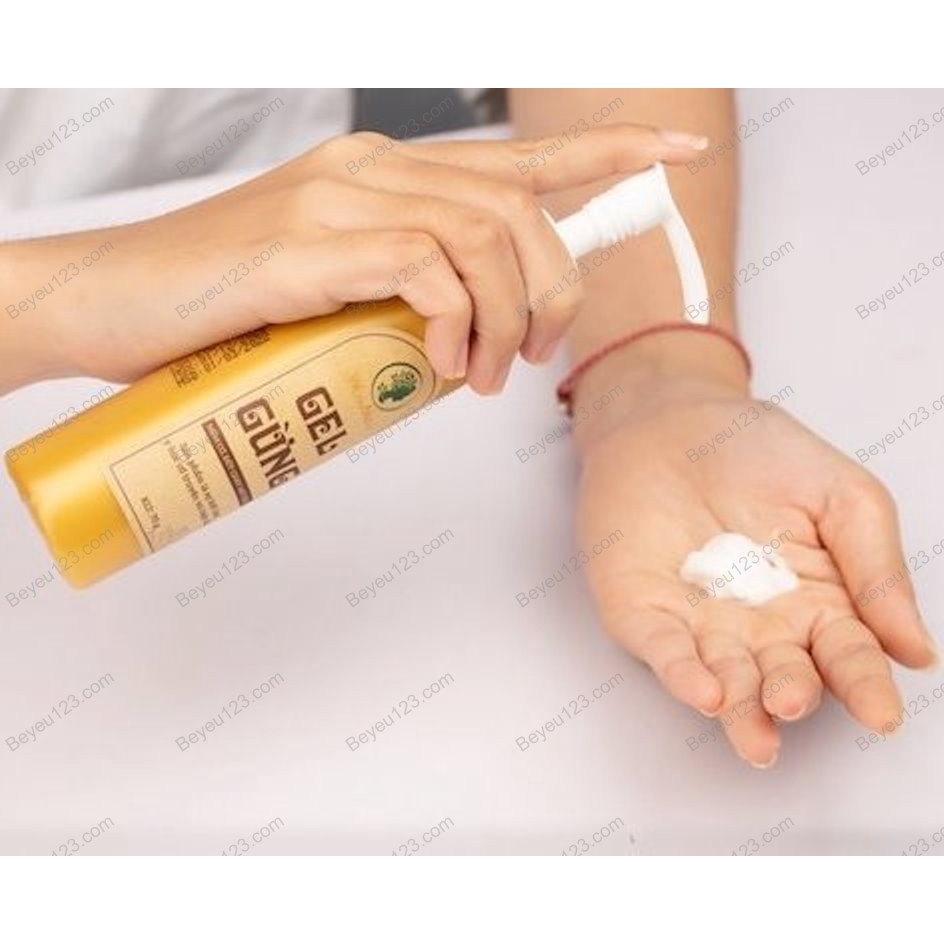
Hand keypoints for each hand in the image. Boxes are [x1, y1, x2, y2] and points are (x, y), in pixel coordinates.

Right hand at [2, 126, 706, 395]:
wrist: (107, 303)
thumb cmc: (216, 309)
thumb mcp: (328, 291)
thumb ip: (393, 293)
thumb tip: (458, 339)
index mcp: (381, 173)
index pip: (514, 156)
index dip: (606, 148)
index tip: (674, 151)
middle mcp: (370, 167)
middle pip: (519, 205)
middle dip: (556, 288)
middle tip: (535, 357)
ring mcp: (340, 199)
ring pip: (487, 237)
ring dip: (511, 319)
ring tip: (483, 378)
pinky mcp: (312, 244)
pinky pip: (431, 270)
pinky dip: (459, 324)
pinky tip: (442, 365)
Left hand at [574, 335, 936, 767]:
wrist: (672, 416)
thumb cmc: (758, 452)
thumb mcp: (841, 496)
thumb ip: (876, 569)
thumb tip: (915, 650)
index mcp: (817, 603)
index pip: (846, 653)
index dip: (865, 684)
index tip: (881, 714)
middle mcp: (760, 626)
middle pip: (782, 675)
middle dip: (789, 693)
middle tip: (792, 701)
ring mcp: (699, 622)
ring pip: (723, 677)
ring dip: (736, 707)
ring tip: (753, 733)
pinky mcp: (643, 611)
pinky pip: (662, 649)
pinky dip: (680, 672)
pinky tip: (703, 691)